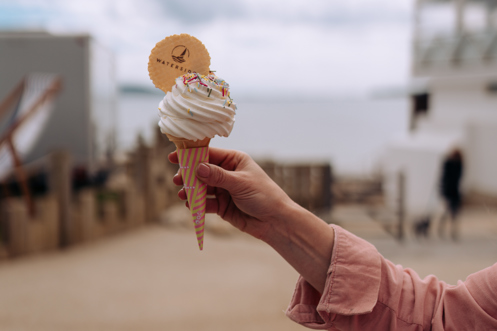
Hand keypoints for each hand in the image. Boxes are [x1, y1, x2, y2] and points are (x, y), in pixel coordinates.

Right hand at [168, 147, 293, 239]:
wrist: (275, 221)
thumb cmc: (264, 195)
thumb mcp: (240, 183)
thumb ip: (218, 176)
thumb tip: (198, 168)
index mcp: (234, 160)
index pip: (209, 154)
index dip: (191, 155)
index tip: (174, 157)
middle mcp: (227, 173)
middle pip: (202, 171)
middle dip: (189, 175)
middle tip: (178, 180)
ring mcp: (224, 190)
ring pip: (202, 188)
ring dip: (191, 191)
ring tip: (183, 195)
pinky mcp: (222, 206)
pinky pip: (206, 203)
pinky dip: (197, 204)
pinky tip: (191, 205)